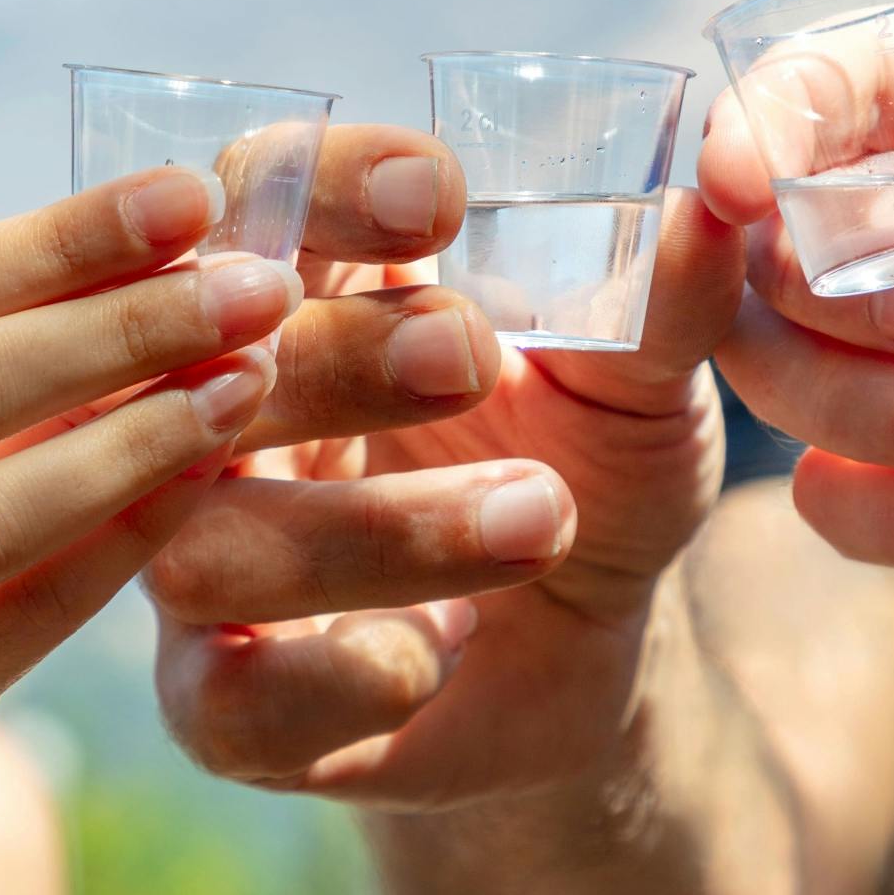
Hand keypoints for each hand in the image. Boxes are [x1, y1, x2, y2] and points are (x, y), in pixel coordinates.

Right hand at [149, 181, 746, 807]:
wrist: (596, 648)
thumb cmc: (591, 470)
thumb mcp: (640, 388)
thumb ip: (656, 306)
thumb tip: (702, 211)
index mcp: (306, 295)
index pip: (257, 197)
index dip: (321, 187)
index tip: (437, 200)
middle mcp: (219, 419)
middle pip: (191, 365)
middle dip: (336, 358)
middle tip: (471, 358)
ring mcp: (201, 565)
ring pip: (206, 548)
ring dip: (373, 532)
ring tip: (537, 518)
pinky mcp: (225, 707)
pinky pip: (231, 700)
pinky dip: (347, 675)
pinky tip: (451, 647)